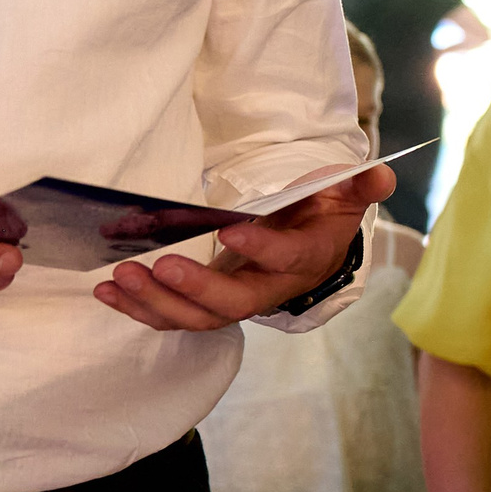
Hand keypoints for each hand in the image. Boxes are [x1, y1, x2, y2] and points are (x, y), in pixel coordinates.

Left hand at [94, 162, 393, 331]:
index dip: (262, 251)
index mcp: (306, 259)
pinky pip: (174, 318)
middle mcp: (272, 289)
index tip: (231, 230)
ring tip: (123, 276)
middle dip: (196, 290)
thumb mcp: (345, 196)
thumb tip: (380, 173)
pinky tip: (110, 292)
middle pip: (235, 304)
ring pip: (199, 318)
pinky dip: (139, 310)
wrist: (312, 250)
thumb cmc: (323, 217)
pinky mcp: (209, 306)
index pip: (287, 260)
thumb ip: (360, 185)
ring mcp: (239, 301)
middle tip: (161, 264)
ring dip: (158, 302)